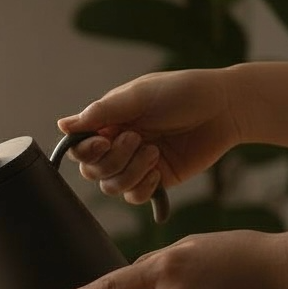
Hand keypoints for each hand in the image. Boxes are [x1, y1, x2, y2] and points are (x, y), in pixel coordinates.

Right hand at [57, 68, 244, 204]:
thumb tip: (62, 125)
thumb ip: (100, 112)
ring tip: (154, 151)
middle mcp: (118, 145)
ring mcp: (136, 164)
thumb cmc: (183, 92)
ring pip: (111, 187)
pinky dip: (143, 187)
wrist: (225, 108)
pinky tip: (158, 170)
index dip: (86, 150)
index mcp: (109, 122)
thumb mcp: (138, 95)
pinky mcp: (156, 180)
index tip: (103, 140)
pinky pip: (134, 196)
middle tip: (138, 138)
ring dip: (130, 171)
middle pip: (92, 171)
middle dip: (113, 159)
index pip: (79, 147)